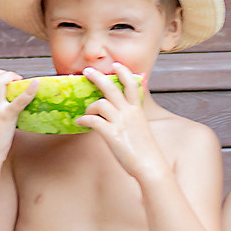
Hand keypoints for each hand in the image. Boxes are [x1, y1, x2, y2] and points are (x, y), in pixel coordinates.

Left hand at [75, 65, 167, 182]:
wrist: (150, 165)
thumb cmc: (145, 150)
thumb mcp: (141, 127)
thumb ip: (133, 115)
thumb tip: (124, 110)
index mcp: (137, 110)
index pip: (132, 84)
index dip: (123, 72)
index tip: (115, 65)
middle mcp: (129, 113)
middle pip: (112, 88)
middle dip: (98, 77)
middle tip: (87, 71)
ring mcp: (120, 123)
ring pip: (100, 103)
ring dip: (89, 107)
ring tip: (86, 113)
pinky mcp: (112, 135)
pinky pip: (93, 121)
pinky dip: (84, 119)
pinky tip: (80, 122)